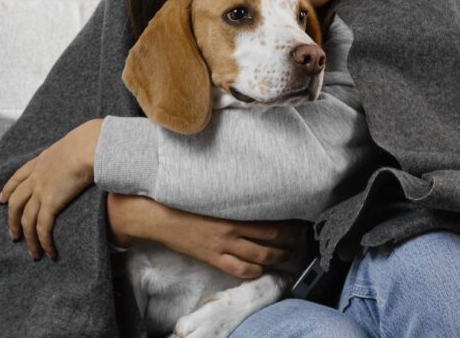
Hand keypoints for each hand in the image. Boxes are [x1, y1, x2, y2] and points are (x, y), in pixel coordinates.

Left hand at [0, 118, 102, 259]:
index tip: (2, 200)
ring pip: (27, 219)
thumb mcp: (74, 144)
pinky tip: (49, 252)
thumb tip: (85, 156)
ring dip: (28, 238)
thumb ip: (73, 153)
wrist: (90, 145)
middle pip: (16, 202)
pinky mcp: (51, 202)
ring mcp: (41, 190)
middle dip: (12, 220)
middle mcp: (37, 176)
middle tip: (13, 235)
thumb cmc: (91, 142)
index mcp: (42, 161)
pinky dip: (43, 242)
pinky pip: (42, 227)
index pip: (18, 177)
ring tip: (32, 253)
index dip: (8, 189)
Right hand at [106, 192, 305, 278]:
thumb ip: (234, 195)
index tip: (299, 219)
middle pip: (270, 238)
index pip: (270, 218)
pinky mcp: (212, 258)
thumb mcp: (213, 193)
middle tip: (299, 238)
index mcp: (234, 210)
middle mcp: (232, 230)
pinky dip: (254, 272)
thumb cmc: (185, 199)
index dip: (289, 222)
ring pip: (259, 257)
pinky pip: (239, 270)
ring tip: (287, 255)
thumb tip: (254, 187)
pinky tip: (261, 270)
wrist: (160, 215)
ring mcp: (223, 246)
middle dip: (289, 241)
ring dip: (277, 258)